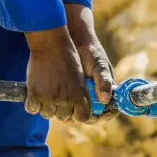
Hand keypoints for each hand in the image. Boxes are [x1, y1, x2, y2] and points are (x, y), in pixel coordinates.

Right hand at [25, 26, 90, 121]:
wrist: (51, 45)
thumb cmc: (67, 57)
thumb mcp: (79, 77)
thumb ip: (79, 94)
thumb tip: (75, 107)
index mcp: (80, 96)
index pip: (82, 118)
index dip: (76, 114)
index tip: (71, 109)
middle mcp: (66, 101)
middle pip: (62, 117)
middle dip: (59, 110)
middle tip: (54, 97)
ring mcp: (50, 98)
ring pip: (46, 115)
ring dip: (44, 107)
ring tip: (43, 95)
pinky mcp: (35, 94)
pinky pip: (32, 109)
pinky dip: (31, 105)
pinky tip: (33, 96)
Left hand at [65, 4, 114, 120]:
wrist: (75, 39)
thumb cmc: (91, 53)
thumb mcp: (99, 66)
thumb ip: (104, 81)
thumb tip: (105, 100)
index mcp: (104, 93)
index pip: (105, 112)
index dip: (99, 117)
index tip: (93, 117)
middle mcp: (91, 96)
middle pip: (86, 115)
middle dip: (79, 117)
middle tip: (71, 116)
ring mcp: (78, 93)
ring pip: (73, 111)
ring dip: (67, 114)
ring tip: (60, 111)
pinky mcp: (65, 89)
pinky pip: (62, 102)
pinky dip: (57, 104)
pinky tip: (51, 103)